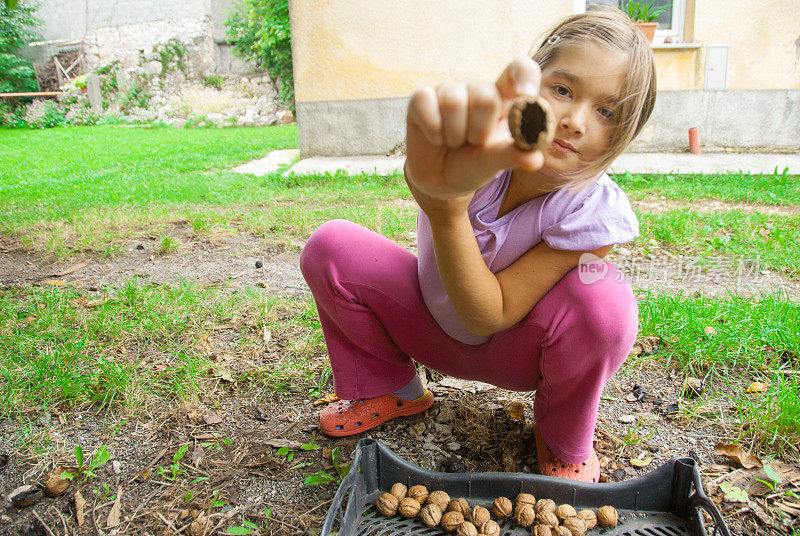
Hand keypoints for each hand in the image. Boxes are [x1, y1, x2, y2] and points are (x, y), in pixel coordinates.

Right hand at [405, 56, 545, 212]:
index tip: (526, 96)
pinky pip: (426, 101)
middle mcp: (477, 90)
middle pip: (485, 97)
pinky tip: (435, 138)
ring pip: (454, 101)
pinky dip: (433, 128)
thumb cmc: (472, 165)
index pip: (519, 70)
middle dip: (480, 131)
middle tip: (474, 144)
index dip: (524, 77)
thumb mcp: (494, 163)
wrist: (439, 181)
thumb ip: (513, 156)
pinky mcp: (422, 98)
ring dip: (455, 133)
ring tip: (454, 143)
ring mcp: (448, 92)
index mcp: (503, 99)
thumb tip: (534, 158)